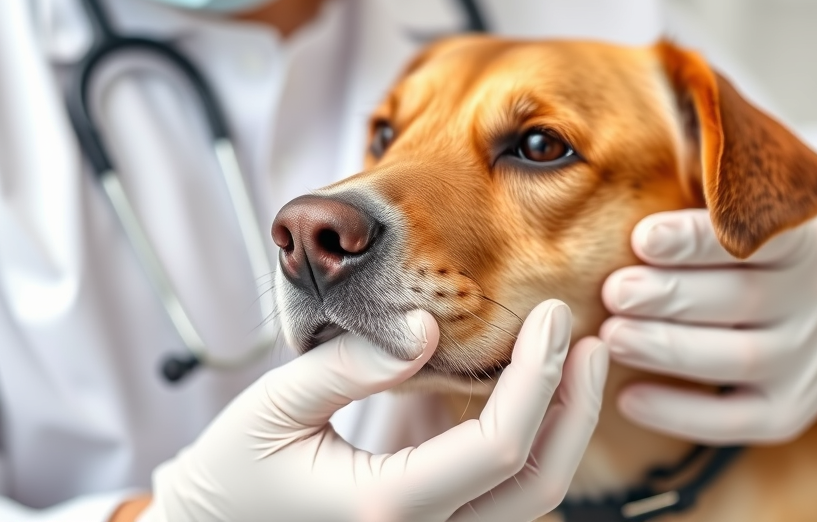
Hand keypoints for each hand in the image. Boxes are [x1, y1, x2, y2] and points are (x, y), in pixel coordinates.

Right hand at [138, 300, 607, 521]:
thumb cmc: (231, 473)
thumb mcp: (275, 406)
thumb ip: (353, 364)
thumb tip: (430, 326)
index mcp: (384, 509)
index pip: (498, 447)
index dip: (539, 377)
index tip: (553, 315)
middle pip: (538, 486)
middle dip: (573, 407)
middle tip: (585, 336)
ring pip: (529, 501)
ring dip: (560, 429)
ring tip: (572, 360)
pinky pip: (500, 503)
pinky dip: (526, 449)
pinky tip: (528, 397)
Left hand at [600, 209, 816, 443]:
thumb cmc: (772, 260)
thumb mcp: (763, 225)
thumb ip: (713, 215)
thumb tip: (635, 221)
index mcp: (806, 245)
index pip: (757, 238)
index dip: (698, 240)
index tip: (643, 238)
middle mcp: (816, 301)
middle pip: (742, 299)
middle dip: (670, 296)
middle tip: (615, 292)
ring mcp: (809, 361)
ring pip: (740, 358)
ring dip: (669, 349)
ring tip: (612, 337)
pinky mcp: (791, 411)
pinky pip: (735, 419)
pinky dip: (679, 412)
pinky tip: (629, 397)